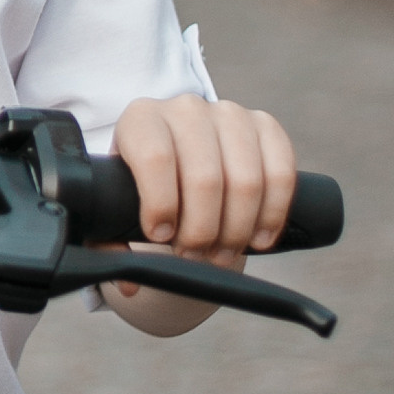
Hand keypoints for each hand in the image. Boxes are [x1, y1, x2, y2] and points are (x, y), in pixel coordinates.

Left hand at [107, 95, 296, 304]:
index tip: (160, 237)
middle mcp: (186, 109)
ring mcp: (230, 114)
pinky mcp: (265, 125)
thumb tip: (129, 285)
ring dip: (237, 230)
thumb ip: (111, 244)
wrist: (176, 153)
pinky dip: (273, 214)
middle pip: (205, 178)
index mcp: (142, 120)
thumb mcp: (116, 205)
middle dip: (202, 231)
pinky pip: (282, 172)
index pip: (155, 158)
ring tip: (222, 253)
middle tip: (195, 256)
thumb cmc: (143, 185)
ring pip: (246, 180)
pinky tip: (259, 238)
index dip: (161, 204)